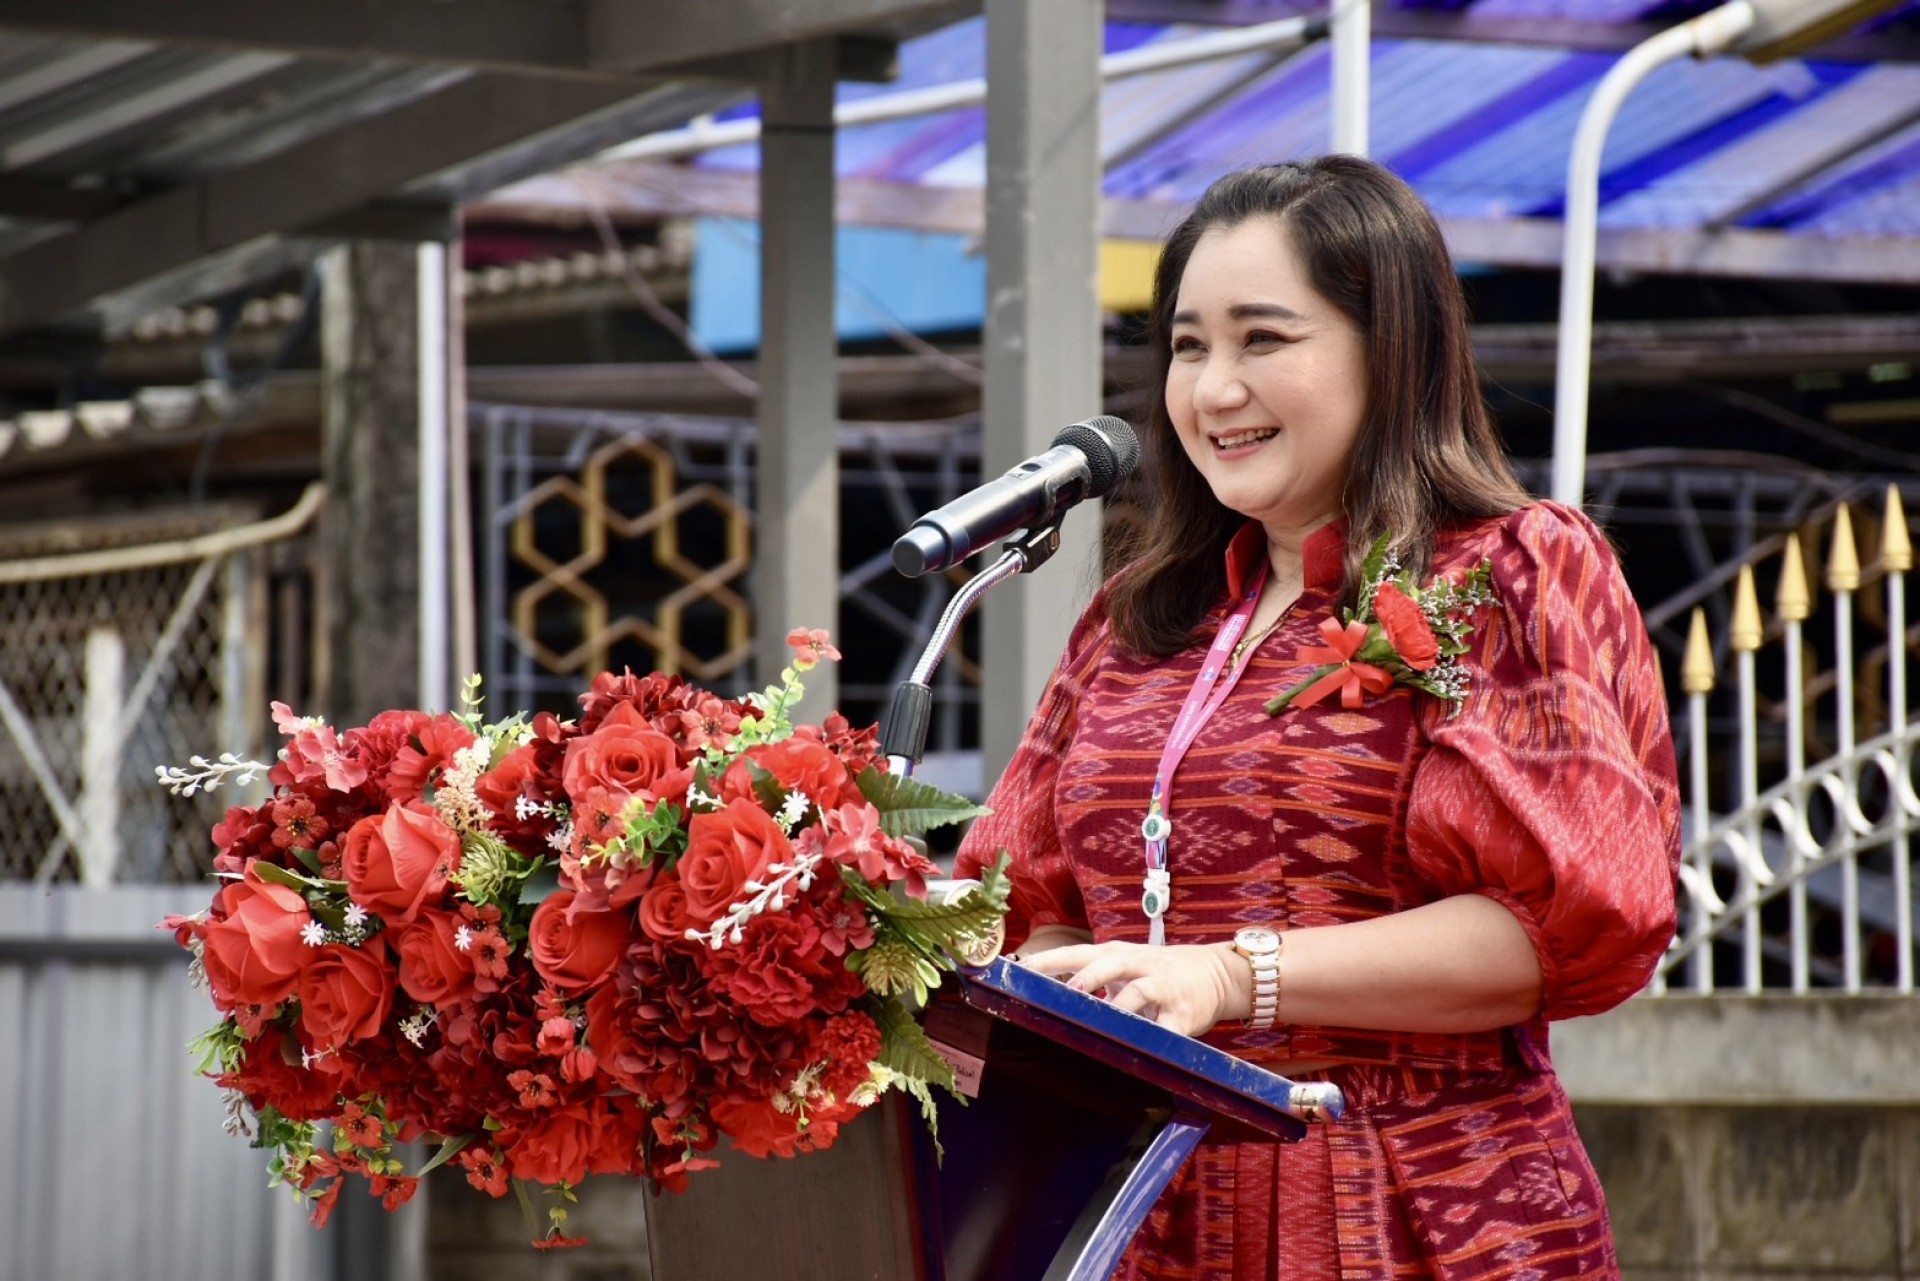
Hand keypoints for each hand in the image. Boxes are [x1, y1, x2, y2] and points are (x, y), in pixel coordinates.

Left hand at [1018, 940, 1241, 1036]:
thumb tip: (1041, 996)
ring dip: (1120, 1005)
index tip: (1017, 970)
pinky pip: (1167, 1028)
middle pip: (1108, 964)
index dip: (1048, 961)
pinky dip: (1154, 1038)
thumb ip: (1088, 976)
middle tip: (1064, 992)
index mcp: (1116, 955)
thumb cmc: (1155, 971)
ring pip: (1139, 992)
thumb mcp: (1122, 966)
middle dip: (1086, 977)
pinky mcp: (1182, 1012)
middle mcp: (1137, 965)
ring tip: (1102, 1020)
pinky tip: (1141, 1051)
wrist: (1215, 972)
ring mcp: (1162, 987)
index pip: (1076, 953)